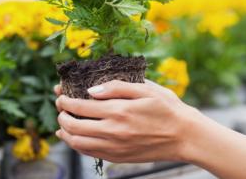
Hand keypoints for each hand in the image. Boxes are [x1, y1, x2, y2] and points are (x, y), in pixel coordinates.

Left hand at [54, 80, 201, 162]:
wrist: (185, 136)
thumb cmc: (167, 109)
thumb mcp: (145, 89)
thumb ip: (116, 87)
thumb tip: (91, 90)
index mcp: (119, 111)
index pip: (80, 106)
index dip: (65, 100)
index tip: (60, 94)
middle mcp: (113, 131)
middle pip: (73, 125)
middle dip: (61, 115)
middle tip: (60, 107)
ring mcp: (115, 147)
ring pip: (78, 143)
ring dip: (65, 132)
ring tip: (62, 124)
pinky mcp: (118, 157)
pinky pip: (89, 153)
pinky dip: (76, 145)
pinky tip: (74, 138)